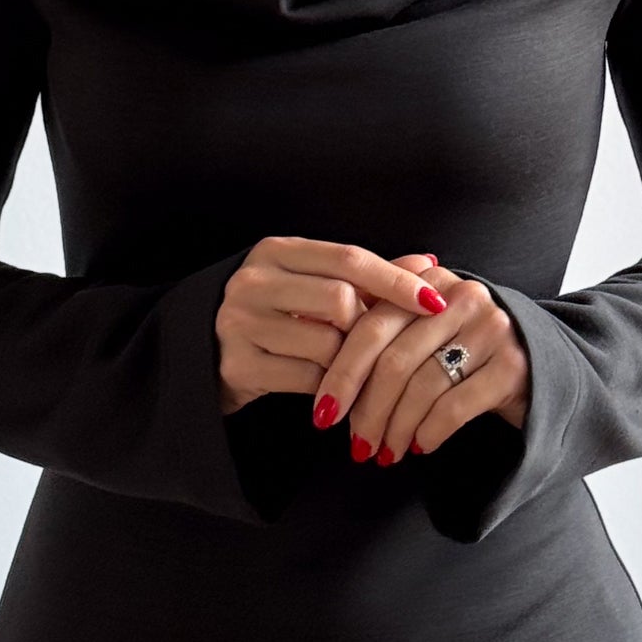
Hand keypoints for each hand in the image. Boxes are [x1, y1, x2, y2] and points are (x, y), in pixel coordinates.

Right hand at [215, 237, 448, 417]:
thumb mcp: (313, 284)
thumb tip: (428, 264)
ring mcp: (240, 324)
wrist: (206, 354)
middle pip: (340, 299)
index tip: (435, 300)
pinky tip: (332, 389)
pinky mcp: (238, 366)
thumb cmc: (276, 315)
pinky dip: (330, 387)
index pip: (348, 259)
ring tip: (354, 368)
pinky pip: (307, 378)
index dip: (396, 280)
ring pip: (326, 343)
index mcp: (275, 252)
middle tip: (383, 344)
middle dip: (370, 326)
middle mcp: (253, 282)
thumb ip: (367, 276)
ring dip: (351, 361)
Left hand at [315, 263, 532, 464]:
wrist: (539, 361)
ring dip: (396, 427)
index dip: (342, 372)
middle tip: (355, 444)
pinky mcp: (513, 365)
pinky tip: (419, 446)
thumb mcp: (421, 327)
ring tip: (385, 452)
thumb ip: (378, 329)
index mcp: (426, 280)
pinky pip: (455, 405)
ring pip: (422, 385)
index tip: (323, 412)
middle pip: (394, 359)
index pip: (370, 325)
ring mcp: (491, 327)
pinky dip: (429, 432)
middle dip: (366, 409)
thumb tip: (315, 364)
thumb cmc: (460, 348)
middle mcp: (461, 296)